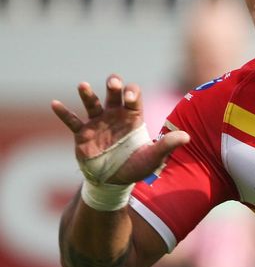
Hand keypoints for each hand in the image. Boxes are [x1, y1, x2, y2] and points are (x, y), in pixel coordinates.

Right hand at [51, 74, 188, 184]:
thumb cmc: (136, 167)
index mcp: (133, 117)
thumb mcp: (153, 157)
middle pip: (114, 93)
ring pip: (92, 103)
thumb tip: (187, 137)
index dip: (132, 94)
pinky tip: (55, 104)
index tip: (129, 98)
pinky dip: (63, 113)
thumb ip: (167, 145)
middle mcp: (115, 115)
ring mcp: (97, 123)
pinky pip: (72, 121)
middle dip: (114, 86)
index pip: (133, 98)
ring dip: (87, 94)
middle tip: (113, 84)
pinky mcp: (83, 134)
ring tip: (83, 85)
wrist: (114, 182)